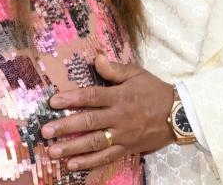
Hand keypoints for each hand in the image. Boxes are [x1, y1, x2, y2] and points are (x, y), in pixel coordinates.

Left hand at [41, 55, 175, 170]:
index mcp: (120, 96)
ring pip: (95, 143)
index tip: (53, 102)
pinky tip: (72, 164)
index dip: (72, 99)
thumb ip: (114, 69)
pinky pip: (106, 157)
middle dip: (66, 126)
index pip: (92, 97)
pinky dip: (89, 162)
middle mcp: (119, 117)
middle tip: (46, 131)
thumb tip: (96, 57)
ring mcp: (122, 135)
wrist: (177, 114)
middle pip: (89, 122)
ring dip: (72, 148)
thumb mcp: (136, 74)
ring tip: (53, 152)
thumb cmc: (154, 91)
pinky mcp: (126, 148)